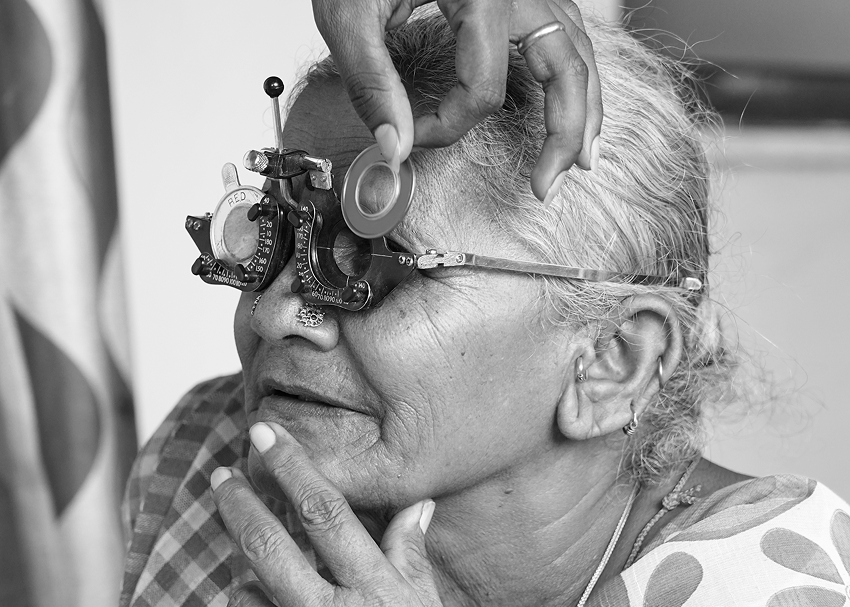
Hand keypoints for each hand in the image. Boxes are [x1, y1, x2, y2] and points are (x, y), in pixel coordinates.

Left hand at [211, 422, 440, 605]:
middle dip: (240, 504)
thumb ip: (411, 554)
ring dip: (239, 554)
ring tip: (232, 518)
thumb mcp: (423, 604)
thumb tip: (417, 503)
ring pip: (249, 586)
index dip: (294, 467)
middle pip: (272, 545)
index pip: (326, 513)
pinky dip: (244, 598)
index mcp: (373, 586)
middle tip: (223, 472)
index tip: (267, 433)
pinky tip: (248, 587)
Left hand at [311, 0, 601, 202]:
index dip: (448, 126)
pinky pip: (566, 33)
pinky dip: (575, 73)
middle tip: (548, 184)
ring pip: (579, 50)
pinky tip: (574, 102)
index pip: (482, 88)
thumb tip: (395, 147)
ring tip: (582, 157)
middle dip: (564, 132)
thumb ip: (371, 82)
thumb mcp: (349, 13)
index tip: (412, 135)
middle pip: (565, 66)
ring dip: (586, 106)